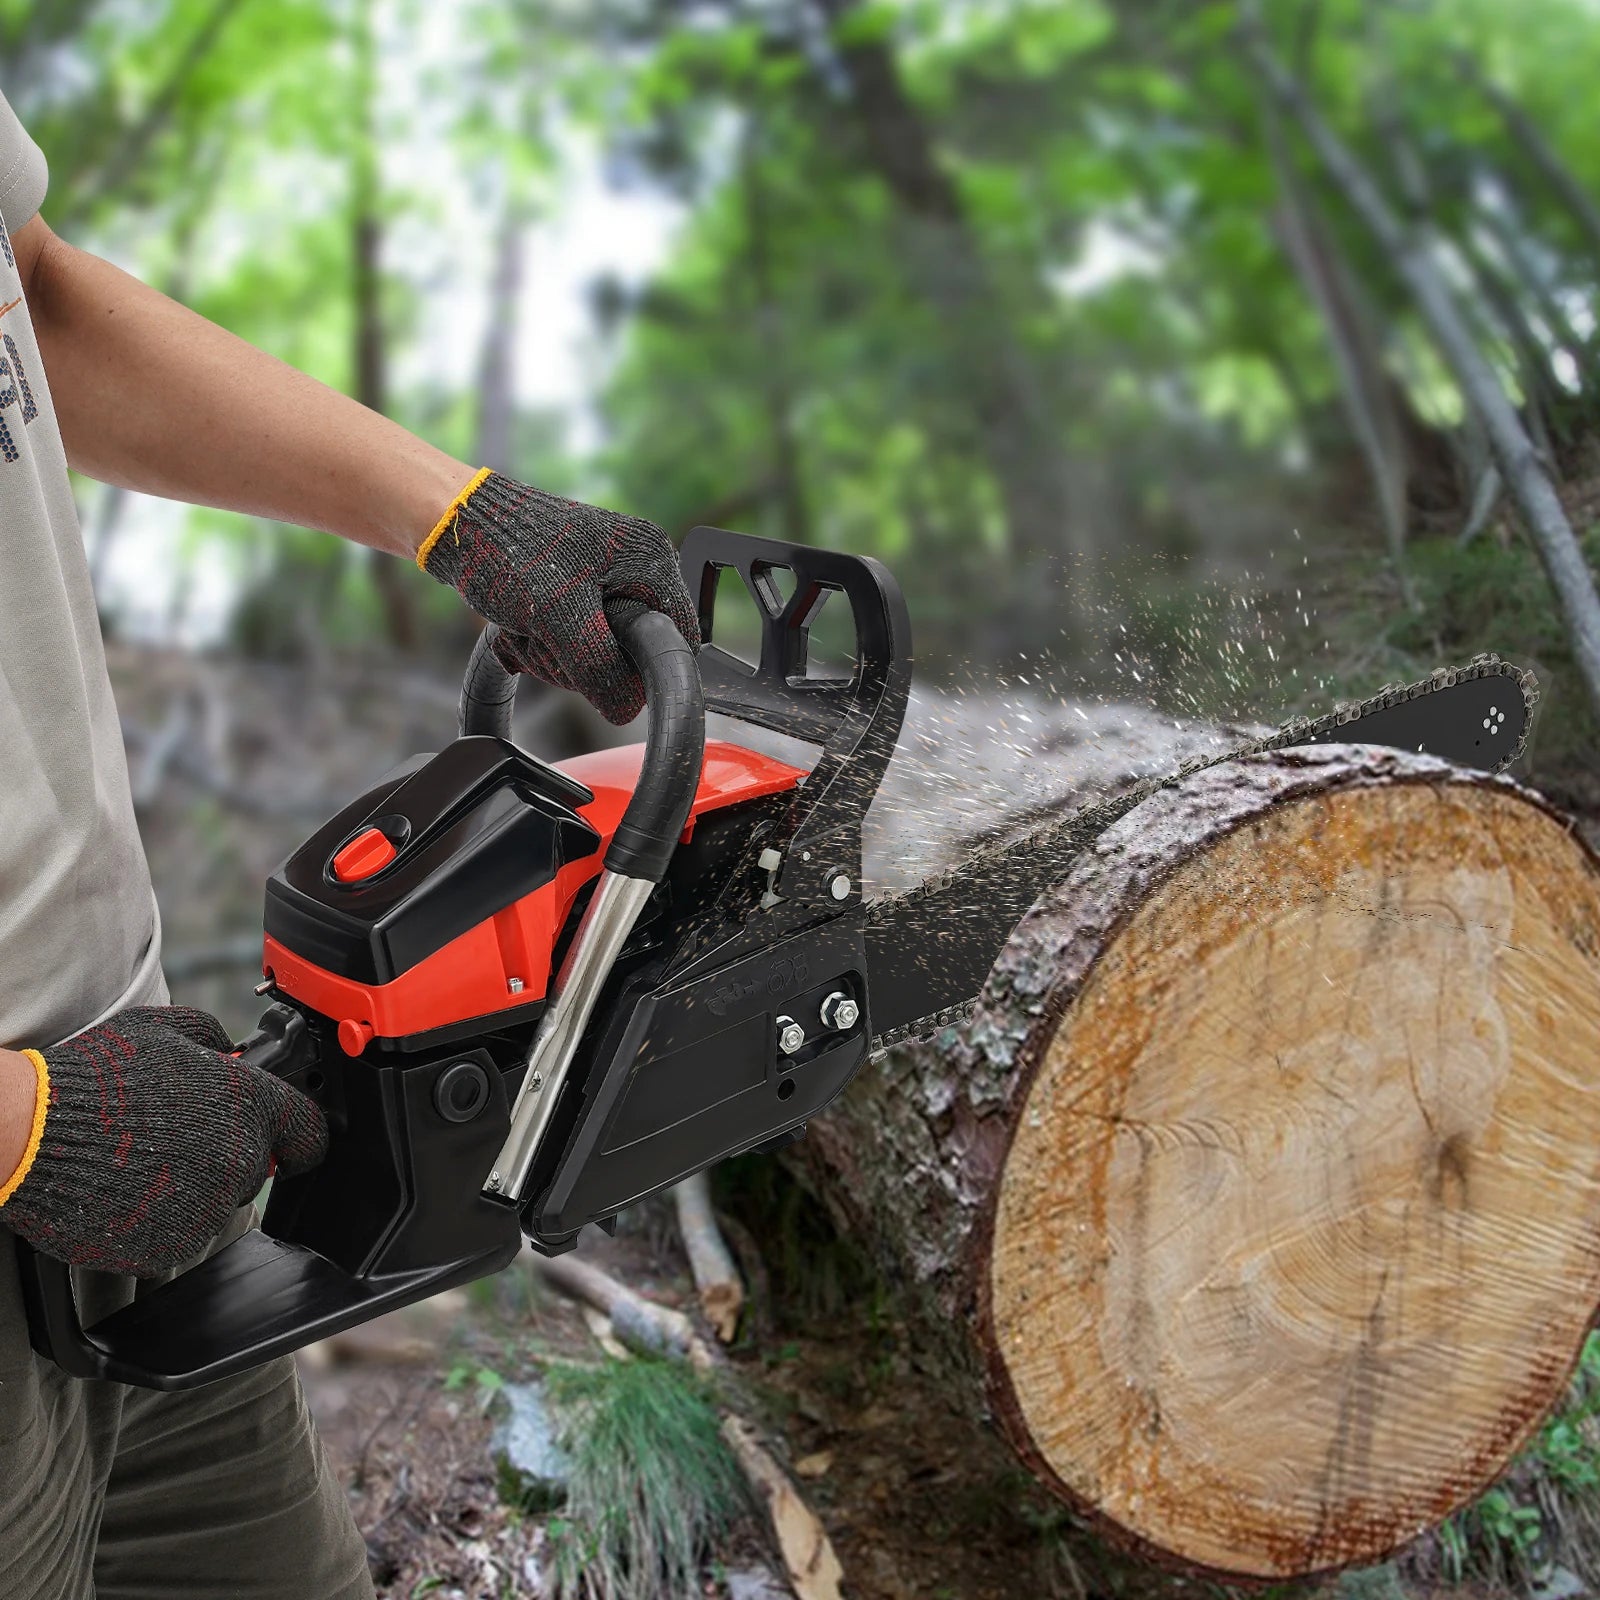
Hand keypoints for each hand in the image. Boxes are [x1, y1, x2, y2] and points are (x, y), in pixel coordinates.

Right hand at [0, 1006, 326, 1277]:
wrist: (31, 1133)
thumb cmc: (96, 1077)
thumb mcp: (164, 1029)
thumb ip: (212, 1037)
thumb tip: (230, 1051)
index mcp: (249, 1105)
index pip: (309, 1132)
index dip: (299, 1134)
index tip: (291, 1139)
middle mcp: (238, 1160)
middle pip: (257, 1168)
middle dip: (229, 1154)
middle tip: (177, 1136)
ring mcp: (205, 1208)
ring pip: (216, 1204)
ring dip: (192, 1189)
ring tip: (140, 1160)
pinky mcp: (169, 1247)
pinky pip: (178, 1235)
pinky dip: (158, 1220)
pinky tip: (125, 1190)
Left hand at [417, 469, 700, 724]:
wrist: (456, 524)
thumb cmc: (506, 551)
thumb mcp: (558, 617)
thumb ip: (599, 667)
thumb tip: (627, 711)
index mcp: (651, 560)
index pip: (677, 639)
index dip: (640, 667)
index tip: (596, 667)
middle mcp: (638, 564)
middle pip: (638, 650)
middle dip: (589, 661)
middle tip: (549, 642)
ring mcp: (609, 575)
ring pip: (605, 649)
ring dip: (563, 656)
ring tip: (530, 632)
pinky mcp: (580, 587)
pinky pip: (580, 638)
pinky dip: (550, 645)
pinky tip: (525, 632)